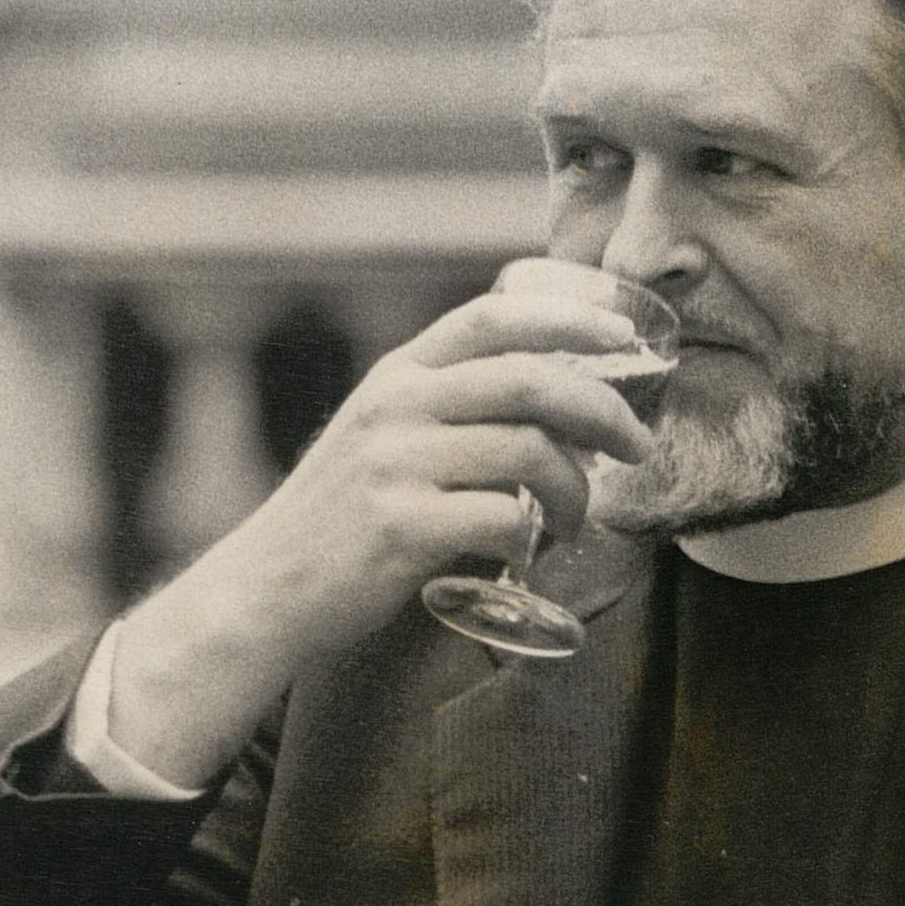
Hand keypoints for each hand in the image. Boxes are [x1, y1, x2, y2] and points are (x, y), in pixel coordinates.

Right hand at [105, 289, 656, 781]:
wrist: (267, 587)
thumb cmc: (342, 519)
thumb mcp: (383, 438)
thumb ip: (449, 412)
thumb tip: (558, 415)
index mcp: (399, 376)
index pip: (493, 318)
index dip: (568, 320)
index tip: (624, 338)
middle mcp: (397, 407)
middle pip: (529, 382)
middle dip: (602, 411)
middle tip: (637, 445)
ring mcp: (397, 465)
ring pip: (528, 453)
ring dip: (575, 491)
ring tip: (575, 521)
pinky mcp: (402, 529)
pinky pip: (503, 518)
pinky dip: (535, 538)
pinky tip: (533, 554)